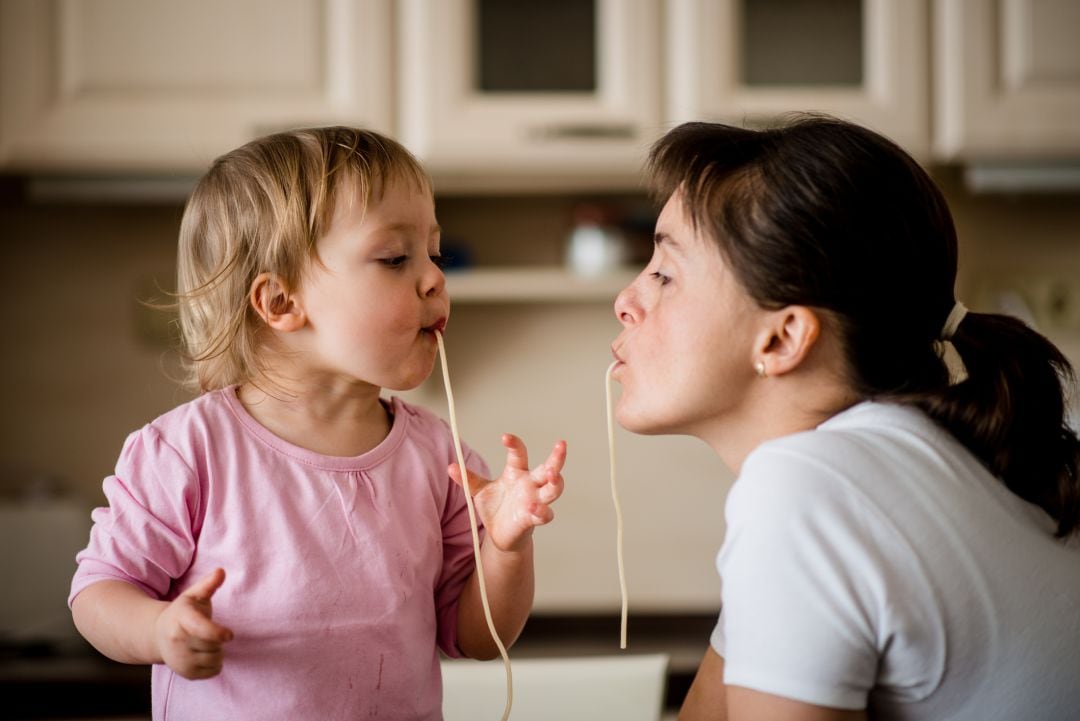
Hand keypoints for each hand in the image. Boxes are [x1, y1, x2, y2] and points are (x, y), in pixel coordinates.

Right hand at [154, 568, 233, 679]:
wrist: (157, 635)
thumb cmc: (182, 612)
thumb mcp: (193, 595)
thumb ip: (209, 584)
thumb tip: (221, 571)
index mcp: (181, 619)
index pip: (201, 629)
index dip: (216, 632)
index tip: (229, 635)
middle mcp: (177, 641)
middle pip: (213, 645)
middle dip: (217, 638)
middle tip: (209, 631)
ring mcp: (179, 660)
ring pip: (215, 659)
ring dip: (217, 651)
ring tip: (205, 642)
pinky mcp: (185, 673)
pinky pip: (213, 672)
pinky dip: (215, 664)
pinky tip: (203, 653)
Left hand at [449, 435, 566, 552]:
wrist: (499, 534)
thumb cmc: (494, 508)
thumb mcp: (478, 491)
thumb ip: (468, 479)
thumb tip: (451, 467)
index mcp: (517, 473)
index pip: (519, 454)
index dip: (514, 444)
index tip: (505, 437)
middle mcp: (530, 484)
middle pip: (549, 468)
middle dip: (557, 457)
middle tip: (561, 445)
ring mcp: (535, 501)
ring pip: (553, 490)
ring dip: (556, 482)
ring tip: (553, 474)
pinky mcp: (534, 519)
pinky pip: (544, 515)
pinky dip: (541, 511)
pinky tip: (534, 508)